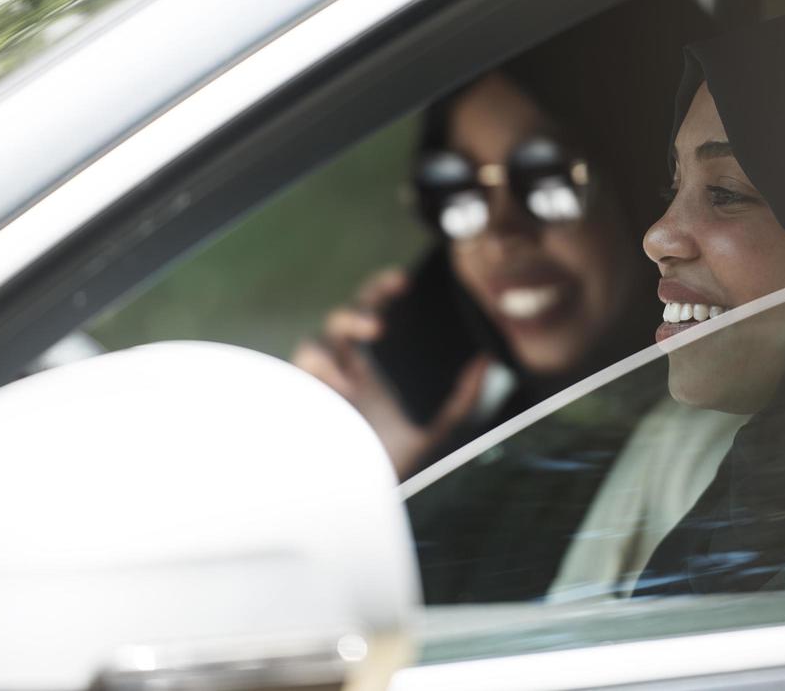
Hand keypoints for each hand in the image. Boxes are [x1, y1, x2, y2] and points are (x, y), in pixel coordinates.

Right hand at [293, 267, 488, 478]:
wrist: (360, 504)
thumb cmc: (389, 463)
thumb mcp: (434, 429)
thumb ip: (461, 398)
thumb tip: (486, 361)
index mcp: (370, 365)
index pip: (372, 309)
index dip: (381, 288)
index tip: (404, 281)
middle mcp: (342, 368)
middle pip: (340, 319)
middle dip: (356, 312)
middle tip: (378, 329)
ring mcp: (318, 385)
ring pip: (313, 344)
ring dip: (333, 349)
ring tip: (353, 374)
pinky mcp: (300, 403)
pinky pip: (297, 373)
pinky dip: (317, 375)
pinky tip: (337, 394)